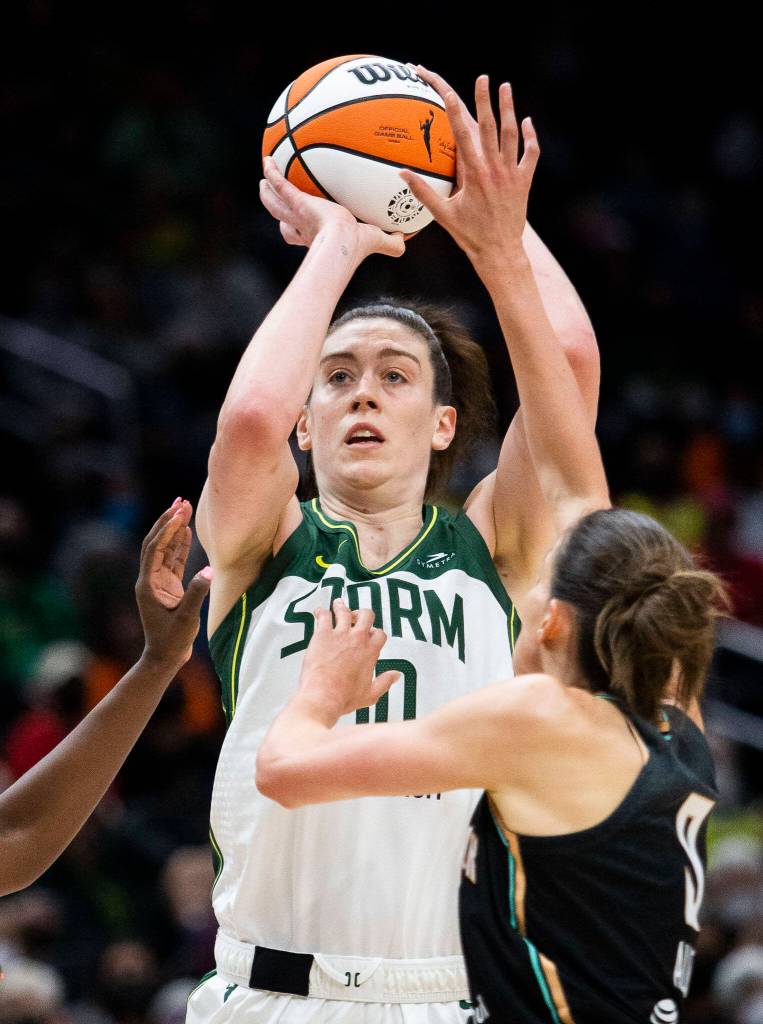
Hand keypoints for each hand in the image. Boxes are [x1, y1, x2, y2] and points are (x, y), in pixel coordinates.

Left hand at [135, 499, 212, 669]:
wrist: (165, 656)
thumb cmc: (172, 639)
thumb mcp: (187, 618)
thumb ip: (198, 592)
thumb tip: (210, 570)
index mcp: (148, 584)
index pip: (155, 549)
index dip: (167, 530)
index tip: (180, 513)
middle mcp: (150, 578)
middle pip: (156, 542)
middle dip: (167, 521)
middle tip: (180, 501)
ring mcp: (158, 581)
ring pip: (165, 548)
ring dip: (174, 529)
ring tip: (185, 508)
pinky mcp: (168, 586)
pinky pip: (173, 560)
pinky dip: (180, 545)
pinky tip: (187, 531)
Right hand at [259, 156, 404, 259]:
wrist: (341, 244)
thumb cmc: (356, 247)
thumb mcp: (376, 241)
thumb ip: (390, 243)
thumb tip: (405, 241)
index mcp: (317, 236)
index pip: (302, 235)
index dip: (298, 232)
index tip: (300, 225)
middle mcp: (303, 227)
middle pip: (284, 221)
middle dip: (279, 211)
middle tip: (275, 199)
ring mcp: (297, 214)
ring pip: (274, 204)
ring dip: (268, 193)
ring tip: (264, 180)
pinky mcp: (296, 202)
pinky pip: (280, 184)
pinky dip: (272, 173)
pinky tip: (268, 160)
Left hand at [298, 599, 399, 719]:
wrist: (323, 696)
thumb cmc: (345, 698)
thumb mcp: (370, 694)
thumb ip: (385, 682)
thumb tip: (397, 674)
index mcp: (371, 651)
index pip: (380, 633)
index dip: (375, 633)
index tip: (370, 635)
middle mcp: (358, 639)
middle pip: (366, 615)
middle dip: (362, 614)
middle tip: (356, 616)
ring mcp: (340, 634)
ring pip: (344, 611)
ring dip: (341, 606)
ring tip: (338, 605)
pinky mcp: (322, 634)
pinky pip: (324, 615)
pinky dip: (322, 612)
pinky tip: (319, 613)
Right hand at [399, 69, 538, 270]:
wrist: (500, 252)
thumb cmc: (469, 235)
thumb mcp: (442, 215)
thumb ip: (422, 192)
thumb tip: (401, 173)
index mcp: (473, 175)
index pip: (462, 136)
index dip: (455, 111)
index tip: (449, 92)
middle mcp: (494, 170)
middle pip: (490, 127)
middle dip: (485, 99)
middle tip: (483, 77)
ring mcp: (512, 174)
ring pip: (512, 134)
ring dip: (509, 109)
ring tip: (505, 87)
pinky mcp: (525, 181)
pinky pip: (531, 154)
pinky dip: (531, 137)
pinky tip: (527, 122)